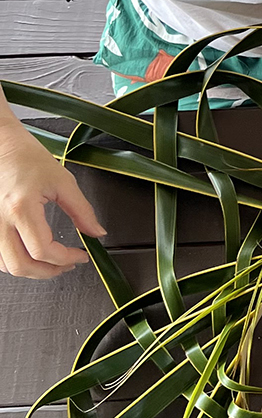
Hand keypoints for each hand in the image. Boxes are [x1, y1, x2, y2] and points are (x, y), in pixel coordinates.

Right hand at [0, 124, 106, 277]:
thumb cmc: (26, 157)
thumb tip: (97, 233)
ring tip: (52, 262)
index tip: (81, 256)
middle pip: (22, 266)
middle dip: (49, 272)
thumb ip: (82, 210)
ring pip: (7, 266)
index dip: (66, 259)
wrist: (1, 146)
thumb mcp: (62, 181)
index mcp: (20, 208)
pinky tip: (31, 254)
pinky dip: (16, 262)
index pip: (43, 250)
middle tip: (68, 265)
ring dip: (32, 270)